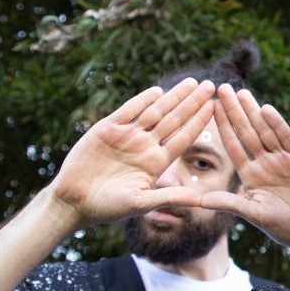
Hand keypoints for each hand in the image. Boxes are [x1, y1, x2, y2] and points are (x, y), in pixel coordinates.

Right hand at [49, 80, 215, 225]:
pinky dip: (142, 100)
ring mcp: (126, 136)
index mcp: (156, 162)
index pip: (183, 138)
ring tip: (193, 83)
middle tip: (211, 86)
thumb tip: (200, 201)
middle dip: (192, 102)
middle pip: (174, 119)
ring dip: (173, 97)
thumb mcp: (141, 203)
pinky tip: (158, 91)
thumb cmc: (108, 207)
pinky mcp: (106, 129)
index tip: (215, 108)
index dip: (199, 122)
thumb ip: (169, 197)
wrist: (73, 202)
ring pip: (155, 111)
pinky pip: (128, 111)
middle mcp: (145, 146)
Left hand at [202, 84, 289, 276]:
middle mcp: (265, 164)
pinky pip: (287, 138)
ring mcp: (283, 160)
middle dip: (234, 111)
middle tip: (221, 88)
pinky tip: (265, 109)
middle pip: (246, 132)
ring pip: (265, 131)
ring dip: (252, 112)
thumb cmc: (284, 228)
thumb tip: (201, 200)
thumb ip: (231, 203)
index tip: (210, 107)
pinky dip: (277, 124)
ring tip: (240, 92)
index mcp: (250, 176)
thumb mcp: (255, 214)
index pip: (233, 146)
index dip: (222, 126)